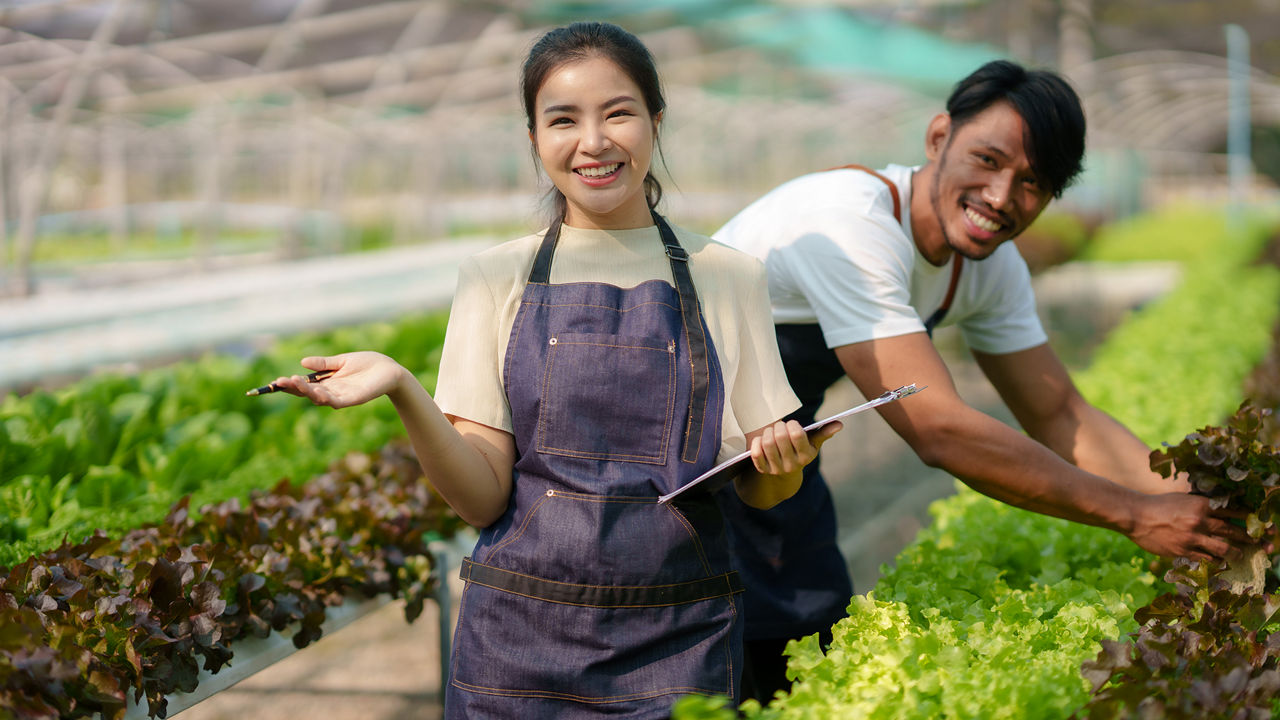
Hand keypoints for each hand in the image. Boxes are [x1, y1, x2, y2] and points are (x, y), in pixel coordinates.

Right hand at [271, 352, 409, 408]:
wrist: (390, 369)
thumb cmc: (367, 364)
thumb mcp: (341, 361)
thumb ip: (323, 364)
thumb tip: (302, 362)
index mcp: (327, 382)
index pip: (304, 385)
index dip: (290, 384)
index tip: (276, 381)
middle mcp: (331, 392)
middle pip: (308, 393)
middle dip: (293, 388)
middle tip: (280, 382)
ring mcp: (342, 397)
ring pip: (319, 398)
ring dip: (306, 392)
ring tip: (294, 382)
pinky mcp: (354, 399)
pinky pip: (337, 401)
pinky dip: (326, 398)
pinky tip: (317, 393)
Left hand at [748, 420, 842, 475]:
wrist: (785, 478)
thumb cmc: (800, 452)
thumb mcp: (813, 445)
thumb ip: (824, 433)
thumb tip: (839, 424)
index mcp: (806, 456)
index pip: (796, 435)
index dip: (792, 425)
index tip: (792, 424)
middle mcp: (792, 464)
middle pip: (780, 437)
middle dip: (778, 426)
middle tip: (780, 426)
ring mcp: (777, 469)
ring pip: (767, 443)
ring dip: (767, 432)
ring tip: (771, 431)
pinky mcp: (763, 470)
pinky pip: (756, 453)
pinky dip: (756, 443)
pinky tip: (761, 440)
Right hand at [1126, 492, 1253, 560]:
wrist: (1135, 515)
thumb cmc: (1157, 505)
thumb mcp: (1181, 499)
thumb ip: (1199, 505)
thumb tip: (1217, 512)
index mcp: (1200, 504)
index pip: (1231, 511)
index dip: (1246, 518)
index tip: (1256, 523)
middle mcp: (1199, 520)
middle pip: (1231, 530)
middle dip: (1246, 537)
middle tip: (1255, 541)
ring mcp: (1192, 537)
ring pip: (1223, 548)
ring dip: (1234, 553)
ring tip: (1239, 555)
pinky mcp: (1183, 550)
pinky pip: (1206, 559)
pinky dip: (1215, 561)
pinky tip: (1219, 562)